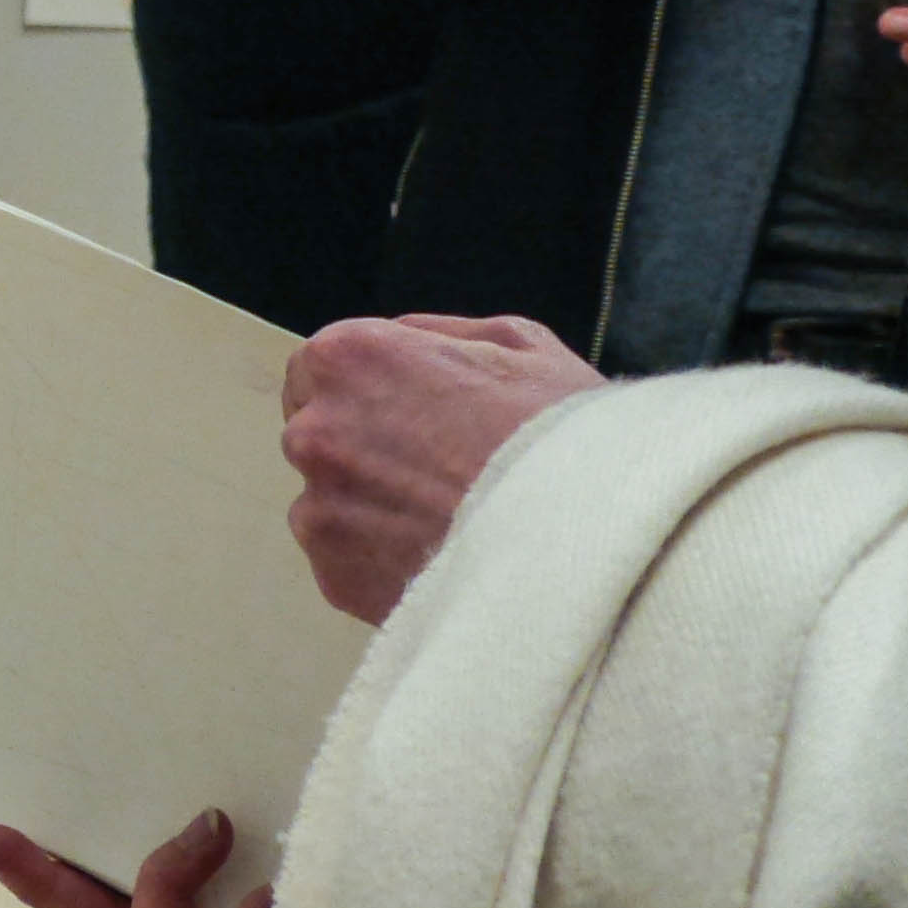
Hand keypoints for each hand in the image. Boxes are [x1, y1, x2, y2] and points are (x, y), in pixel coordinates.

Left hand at [281, 314, 606, 622]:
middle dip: (362, 443)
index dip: (362, 388)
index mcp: (351, 360)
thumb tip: (398, 338)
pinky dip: (383, 558)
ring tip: (450, 516)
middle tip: (438, 466)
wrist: (592, 545)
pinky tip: (443, 553)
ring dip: (372, 504)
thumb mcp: (521, 346)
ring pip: (329, 499)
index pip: (315, 368)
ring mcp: (319, 508)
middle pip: (316, 431)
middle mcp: (315, 430)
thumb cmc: (563, 437)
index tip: (404, 410)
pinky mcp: (332, 573)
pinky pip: (346, 557)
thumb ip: (439, 334)